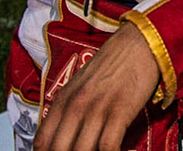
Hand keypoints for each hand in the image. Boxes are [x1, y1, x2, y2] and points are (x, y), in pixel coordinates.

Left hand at [34, 21, 161, 150]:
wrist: (139, 42)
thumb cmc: (112, 65)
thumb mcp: (81, 84)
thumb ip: (70, 109)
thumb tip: (65, 138)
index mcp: (63, 100)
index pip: (42, 142)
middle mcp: (75, 106)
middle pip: (59, 150)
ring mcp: (97, 109)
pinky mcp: (119, 111)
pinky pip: (108, 146)